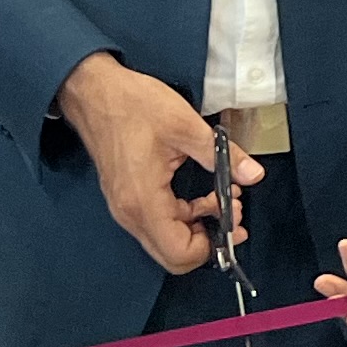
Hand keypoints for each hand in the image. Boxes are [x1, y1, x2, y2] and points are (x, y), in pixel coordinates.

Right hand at [57, 52, 257, 272]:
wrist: (92, 91)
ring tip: (223, 196)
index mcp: (143, 200)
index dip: (211, 246)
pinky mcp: (126, 198)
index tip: (233, 220)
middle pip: (173, 255)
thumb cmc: (132, 104)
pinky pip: (158, 222)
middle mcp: (130, 213)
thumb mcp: (185, 125)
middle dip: (208, 239)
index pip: (179, 253)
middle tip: (232, 210)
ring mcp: (125, 208)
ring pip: (167, 239)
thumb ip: (223, 155)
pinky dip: (184, 215)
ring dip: (198, 225)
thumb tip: (254, 174)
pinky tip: (201, 193)